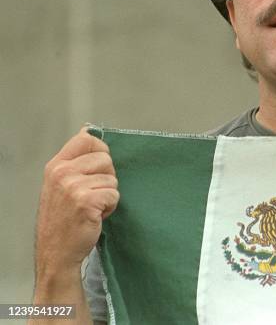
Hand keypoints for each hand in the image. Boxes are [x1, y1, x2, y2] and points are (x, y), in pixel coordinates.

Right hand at [35, 127, 118, 278]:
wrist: (56, 252)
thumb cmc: (63, 217)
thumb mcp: (60, 183)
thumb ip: (75, 159)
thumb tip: (89, 128)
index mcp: (56, 165)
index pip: (87, 139)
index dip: (100, 151)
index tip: (97, 168)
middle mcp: (62, 173)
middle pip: (106, 158)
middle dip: (107, 177)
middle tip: (93, 194)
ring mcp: (73, 187)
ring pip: (112, 178)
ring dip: (108, 194)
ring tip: (92, 207)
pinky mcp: (87, 201)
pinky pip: (114, 194)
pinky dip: (110, 206)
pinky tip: (96, 216)